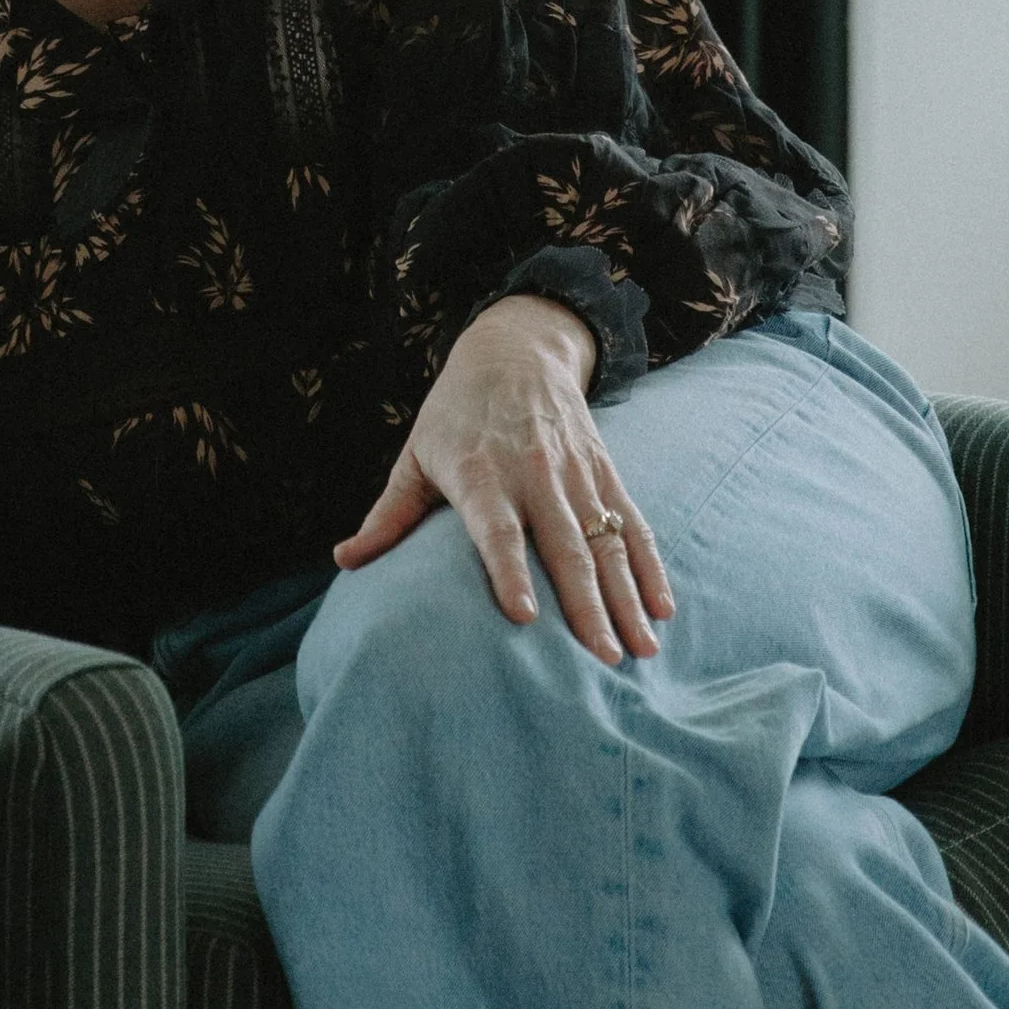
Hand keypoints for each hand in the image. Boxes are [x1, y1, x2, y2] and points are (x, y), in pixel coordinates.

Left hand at [335, 293, 673, 663]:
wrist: (517, 350)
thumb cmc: (454, 414)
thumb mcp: (415, 456)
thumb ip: (388, 515)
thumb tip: (346, 561)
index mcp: (481, 474)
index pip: (497, 530)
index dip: (509, 571)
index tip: (524, 616)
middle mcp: (535, 474)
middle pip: (566, 546)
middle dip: (587, 605)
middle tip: (604, 659)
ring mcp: (576, 473)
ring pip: (607, 542)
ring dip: (628, 597)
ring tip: (642, 649)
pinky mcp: (605, 471)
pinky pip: (633, 523)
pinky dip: (650, 566)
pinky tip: (662, 607)